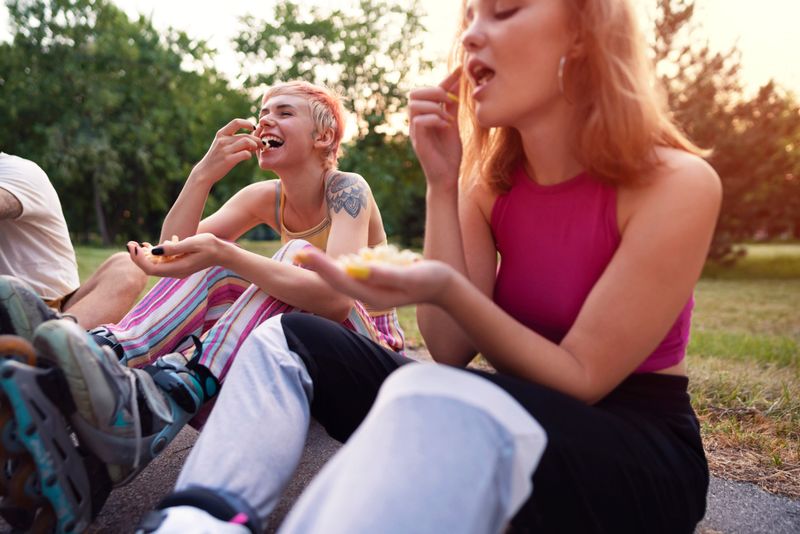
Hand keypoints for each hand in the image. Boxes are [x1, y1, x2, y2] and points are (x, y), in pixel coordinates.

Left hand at [127, 233, 227, 278]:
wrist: (222, 253)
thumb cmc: (210, 246)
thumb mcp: (192, 243)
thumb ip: (173, 248)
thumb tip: (154, 251)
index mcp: (178, 269)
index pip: (151, 270)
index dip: (139, 260)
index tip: (133, 247)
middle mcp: (176, 273)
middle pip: (150, 270)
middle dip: (137, 258)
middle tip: (130, 243)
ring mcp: (177, 271)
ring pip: (154, 267)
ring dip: (144, 257)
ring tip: (136, 244)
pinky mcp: (178, 266)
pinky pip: (161, 264)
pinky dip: (153, 256)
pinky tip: (149, 246)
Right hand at [189, 119, 261, 184]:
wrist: (205, 172)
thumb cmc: (217, 158)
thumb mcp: (221, 144)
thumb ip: (233, 139)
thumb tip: (253, 137)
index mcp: (221, 134)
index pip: (236, 122)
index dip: (247, 123)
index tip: (252, 129)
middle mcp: (223, 140)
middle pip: (246, 135)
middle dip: (257, 140)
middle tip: (261, 144)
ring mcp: (225, 150)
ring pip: (246, 142)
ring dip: (254, 146)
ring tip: (254, 150)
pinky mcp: (228, 160)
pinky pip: (245, 154)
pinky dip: (249, 155)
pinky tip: (247, 157)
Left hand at [296, 248, 454, 309]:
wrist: (443, 287)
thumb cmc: (429, 279)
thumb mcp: (410, 276)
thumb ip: (385, 274)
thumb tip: (360, 268)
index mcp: (372, 294)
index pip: (340, 279)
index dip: (321, 266)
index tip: (304, 254)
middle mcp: (367, 294)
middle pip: (336, 278)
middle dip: (316, 265)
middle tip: (296, 252)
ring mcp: (370, 289)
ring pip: (341, 276)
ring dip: (323, 266)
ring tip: (303, 254)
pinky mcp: (374, 282)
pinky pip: (351, 274)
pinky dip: (337, 265)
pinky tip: (327, 259)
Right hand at [408, 68, 462, 189]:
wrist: (447, 178)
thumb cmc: (449, 154)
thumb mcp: (453, 125)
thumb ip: (452, 107)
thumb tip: (458, 85)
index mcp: (425, 116)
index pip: (430, 90)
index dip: (444, 80)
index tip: (459, 70)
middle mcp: (417, 121)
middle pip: (414, 93)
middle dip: (434, 91)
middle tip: (449, 99)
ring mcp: (415, 132)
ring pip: (414, 105)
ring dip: (434, 106)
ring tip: (448, 117)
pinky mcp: (417, 142)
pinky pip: (419, 122)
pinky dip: (434, 119)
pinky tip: (446, 126)